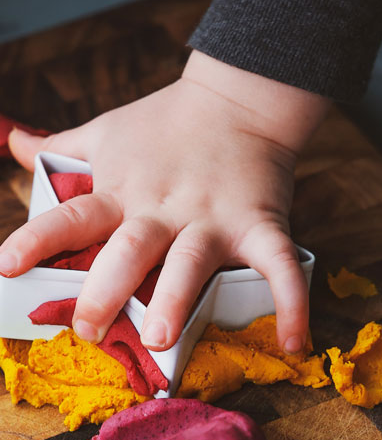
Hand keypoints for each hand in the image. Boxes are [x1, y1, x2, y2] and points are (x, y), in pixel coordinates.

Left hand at [0, 51, 329, 352]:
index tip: (7, 267)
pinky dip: (291, 304)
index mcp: (123, 190)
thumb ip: (62, 145)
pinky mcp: (262, 225)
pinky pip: (279, 267)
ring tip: (162, 339)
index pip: (72, 217)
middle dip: (108, 291)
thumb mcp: (110, 130)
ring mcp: (215, 219)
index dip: (38, 241)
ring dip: (177, 299)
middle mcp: (165, 209)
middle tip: (90, 329)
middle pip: (130, 249)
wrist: (241, 97)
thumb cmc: (169, 120)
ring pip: (193, 262)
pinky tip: (294, 342)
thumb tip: (13, 141)